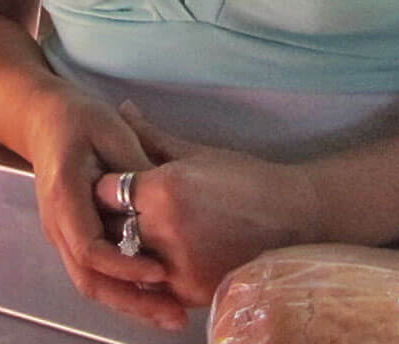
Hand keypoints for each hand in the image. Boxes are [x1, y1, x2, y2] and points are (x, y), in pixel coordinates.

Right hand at [20, 86, 186, 330]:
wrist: (44, 119)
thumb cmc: (79, 118)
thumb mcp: (112, 129)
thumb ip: (136, 166)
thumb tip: (165, 199)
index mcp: (65, 196)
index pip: (89, 248)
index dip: (124, 265)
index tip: (160, 271)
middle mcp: (58, 224)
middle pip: (89, 279)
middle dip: (133, 301)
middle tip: (174, 314)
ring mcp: (63, 235)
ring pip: (92, 283)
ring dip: (131, 303)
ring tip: (171, 315)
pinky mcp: (74, 237)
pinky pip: (96, 273)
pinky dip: (124, 289)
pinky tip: (156, 296)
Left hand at [94, 103, 325, 306]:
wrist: (293, 218)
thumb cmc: (246, 178)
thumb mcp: (196, 153)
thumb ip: (151, 136)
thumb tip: (122, 107)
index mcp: (164, 188)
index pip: (105, 191)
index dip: (107, 187)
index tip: (116, 183)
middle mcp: (165, 229)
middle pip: (112, 227)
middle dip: (113, 218)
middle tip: (124, 209)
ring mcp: (178, 266)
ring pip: (128, 260)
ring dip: (128, 248)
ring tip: (145, 232)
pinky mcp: (191, 292)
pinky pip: (153, 283)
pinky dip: (151, 271)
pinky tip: (163, 254)